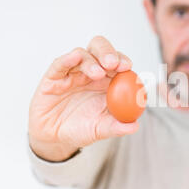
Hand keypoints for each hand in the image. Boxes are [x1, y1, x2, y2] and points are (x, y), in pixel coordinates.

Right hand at [28, 36, 138, 161]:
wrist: (55, 137)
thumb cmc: (80, 129)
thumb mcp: (101, 130)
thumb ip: (117, 127)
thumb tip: (134, 126)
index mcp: (108, 81)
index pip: (118, 63)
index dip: (123, 61)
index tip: (127, 67)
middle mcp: (91, 72)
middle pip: (101, 50)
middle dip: (108, 53)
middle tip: (113, 63)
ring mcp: (73, 72)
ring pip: (82, 55)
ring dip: (91, 61)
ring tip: (97, 73)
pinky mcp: (54, 77)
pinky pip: (60, 64)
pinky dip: (68, 59)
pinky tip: (74, 57)